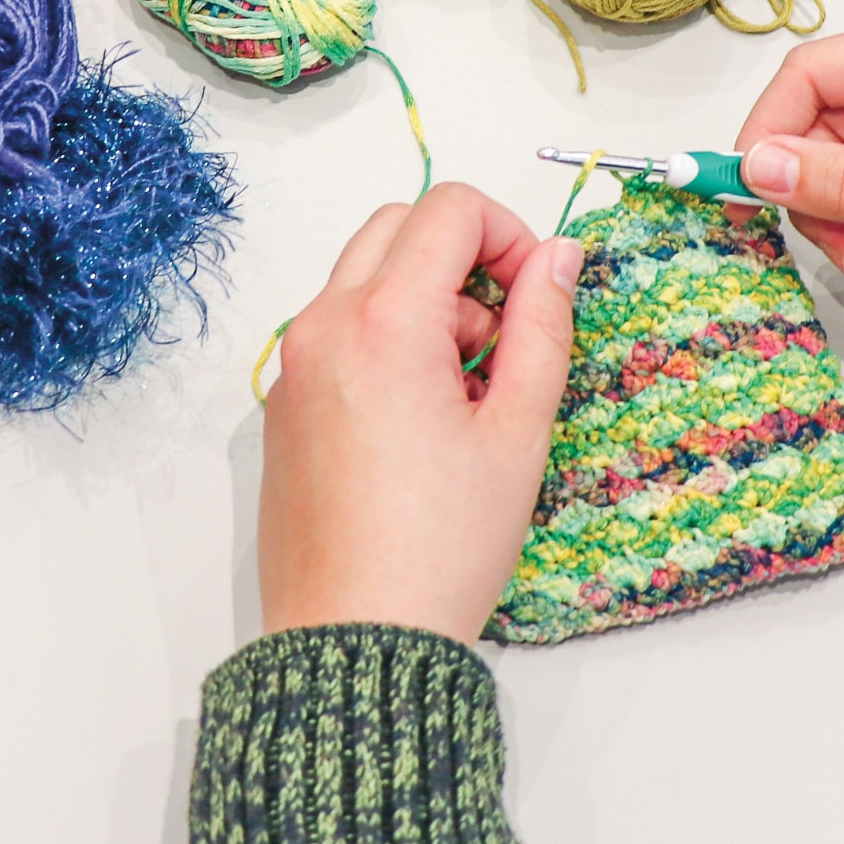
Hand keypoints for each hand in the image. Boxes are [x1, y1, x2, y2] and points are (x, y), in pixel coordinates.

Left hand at [259, 183, 580, 644]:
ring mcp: (294, 363)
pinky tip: (421, 418)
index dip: (510, 234)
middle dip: (462, 259)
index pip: (448, 209)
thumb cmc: (437, 549)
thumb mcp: (518, 432)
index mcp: (382, 323)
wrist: (353, 634)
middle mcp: (322, 327)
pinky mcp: (284, 400)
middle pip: (398, 226)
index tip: (537, 294)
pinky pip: (337, 329)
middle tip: (504, 339)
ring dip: (423, 301)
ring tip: (466, 393)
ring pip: (363, 276)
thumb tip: (559, 259)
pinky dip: (385, 339)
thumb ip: (542, 328)